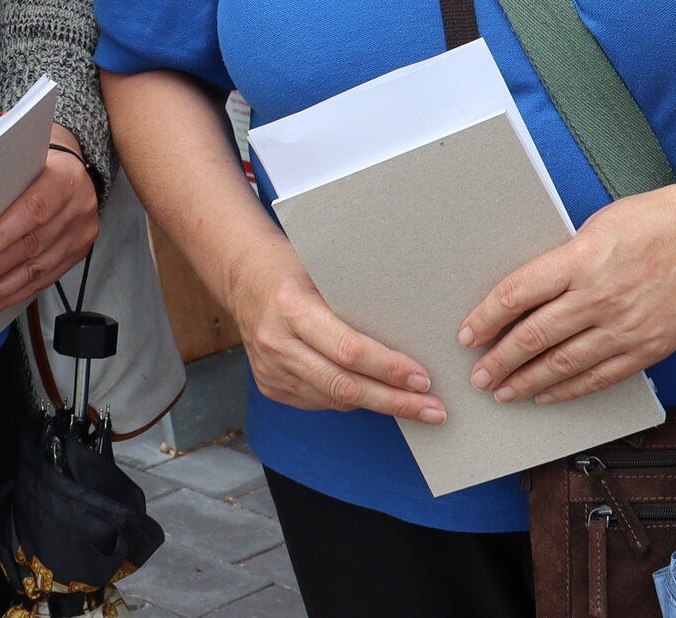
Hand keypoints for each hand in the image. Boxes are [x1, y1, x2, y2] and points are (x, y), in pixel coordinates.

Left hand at [0, 126, 99, 327]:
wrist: (75, 167)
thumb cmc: (39, 160)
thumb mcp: (23, 157)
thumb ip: (0, 177)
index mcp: (65, 178)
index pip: (32, 211)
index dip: (2, 236)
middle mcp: (78, 209)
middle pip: (31, 247)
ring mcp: (80, 235)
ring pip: (36, 272)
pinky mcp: (77, 255)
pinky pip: (44, 282)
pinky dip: (14, 297)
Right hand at [226, 238, 443, 423]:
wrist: (242, 274)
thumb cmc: (292, 265)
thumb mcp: (323, 270)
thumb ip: (356, 299)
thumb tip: (411, 329)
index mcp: (292, 307)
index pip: (348, 349)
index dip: (389, 369)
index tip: (423, 378)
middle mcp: (277, 342)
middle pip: (345, 385)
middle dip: (394, 401)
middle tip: (433, 409)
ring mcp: (270, 369)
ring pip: (334, 399)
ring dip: (377, 405)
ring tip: (415, 407)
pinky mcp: (270, 385)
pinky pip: (319, 401)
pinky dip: (348, 398)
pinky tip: (372, 394)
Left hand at [460, 182, 675, 406]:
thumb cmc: (655, 221)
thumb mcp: (597, 226)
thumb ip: (564, 260)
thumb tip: (532, 290)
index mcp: (579, 260)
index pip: (518, 294)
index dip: (487, 317)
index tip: (468, 333)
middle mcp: (598, 298)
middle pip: (534, 336)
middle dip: (500, 360)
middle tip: (478, 375)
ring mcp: (624, 328)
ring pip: (563, 365)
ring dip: (528, 383)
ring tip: (504, 392)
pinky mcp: (648, 349)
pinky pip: (600, 378)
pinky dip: (569, 390)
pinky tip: (548, 396)